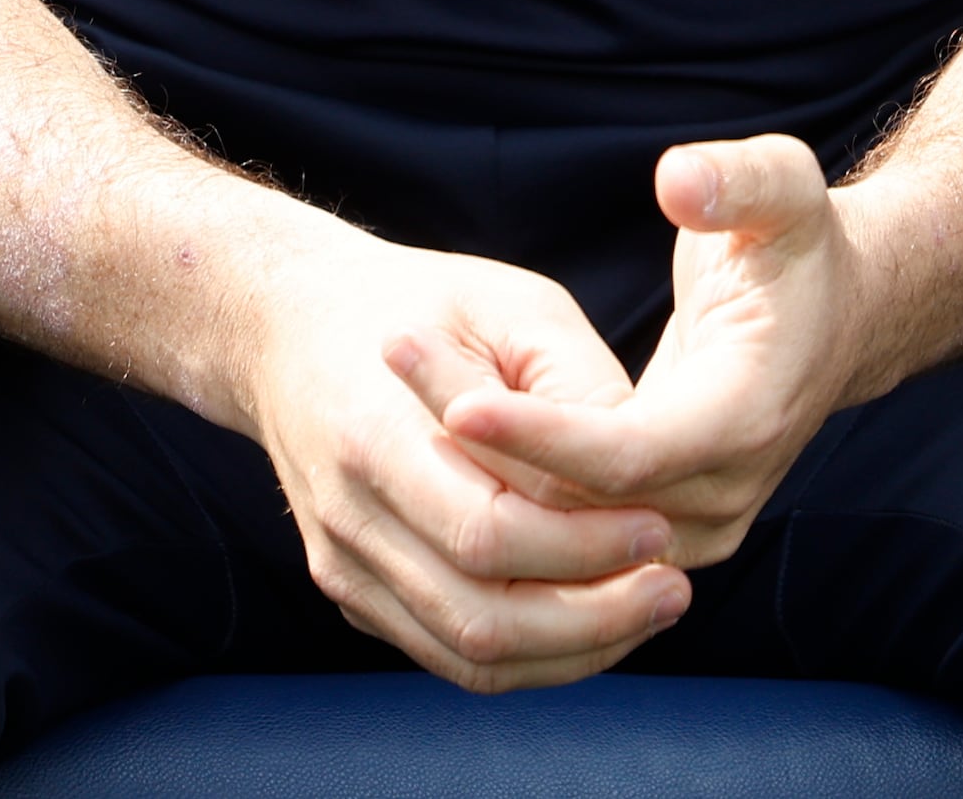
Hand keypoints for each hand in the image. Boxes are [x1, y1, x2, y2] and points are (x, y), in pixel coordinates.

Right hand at [236, 235, 692, 689]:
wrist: (290, 329)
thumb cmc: (418, 306)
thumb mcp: (509, 305)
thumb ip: (574, 383)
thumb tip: (646, 471)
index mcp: (375, 437)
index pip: (489, 532)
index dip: (585, 546)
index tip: (661, 528)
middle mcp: (349, 519)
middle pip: (480, 618)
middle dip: (592, 618)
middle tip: (673, 588)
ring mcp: (345, 567)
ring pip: (468, 657)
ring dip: (572, 651)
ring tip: (648, 610)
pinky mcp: (356, 592)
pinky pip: (449, 654)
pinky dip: (531, 654)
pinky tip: (594, 619)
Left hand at [431, 138, 874, 569]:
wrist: (839, 322)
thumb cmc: (798, 249)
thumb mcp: (785, 190)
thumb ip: (738, 180)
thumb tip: (679, 181)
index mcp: (745, 418)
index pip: (625, 457)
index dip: (538, 437)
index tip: (453, 403)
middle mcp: (722, 493)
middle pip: (581, 511)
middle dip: (486, 459)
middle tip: (396, 378)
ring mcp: (696, 528)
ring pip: (568, 543)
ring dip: (484, 486)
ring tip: (401, 408)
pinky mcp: (666, 534)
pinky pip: (574, 545)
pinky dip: (509, 506)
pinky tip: (438, 447)